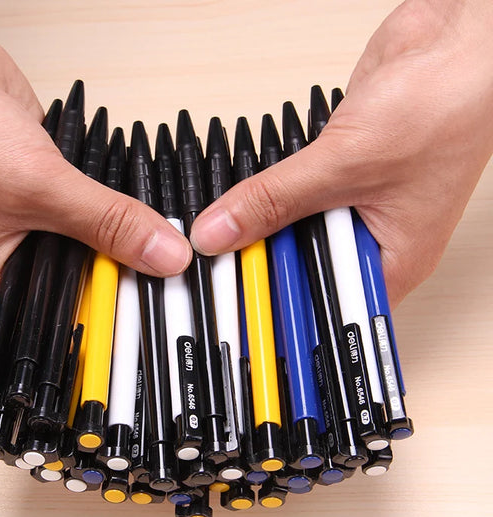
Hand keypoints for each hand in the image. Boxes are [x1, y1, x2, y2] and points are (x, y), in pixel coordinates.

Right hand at [0, 3, 190, 311]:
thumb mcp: (39, 188)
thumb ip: (107, 223)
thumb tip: (161, 255)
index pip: (69, 311)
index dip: (113, 302)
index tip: (155, 290)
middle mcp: (12, 258)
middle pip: (85, 275)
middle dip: (121, 261)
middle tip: (162, 254)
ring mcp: (29, 223)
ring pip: (91, 238)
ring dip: (117, 227)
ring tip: (148, 223)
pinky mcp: (44, 191)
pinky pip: (89, 206)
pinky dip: (108, 200)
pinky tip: (129, 199)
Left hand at [190, 0, 492, 306]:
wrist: (455, 44)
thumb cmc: (445, 107)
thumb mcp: (347, 164)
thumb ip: (276, 200)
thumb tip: (221, 232)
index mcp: (392, 261)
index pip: (327, 310)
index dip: (282, 313)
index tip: (238, 308)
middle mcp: (372, 240)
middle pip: (304, 273)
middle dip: (265, 265)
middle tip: (220, 267)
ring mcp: (354, 207)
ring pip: (294, 234)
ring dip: (265, 228)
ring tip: (228, 234)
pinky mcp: (338, 176)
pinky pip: (294, 198)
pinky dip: (272, 198)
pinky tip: (249, 202)